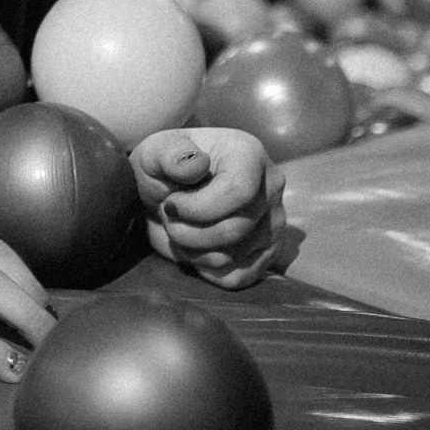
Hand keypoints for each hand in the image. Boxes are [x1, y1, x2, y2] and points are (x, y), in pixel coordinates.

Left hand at [133, 127, 285, 288]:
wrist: (166, 191)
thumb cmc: (163, 168)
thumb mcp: (156, 152)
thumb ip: (171, 154)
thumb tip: (196, 165)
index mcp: (249, 153)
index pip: (238, 191)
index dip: (197, 206)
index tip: (170, 202)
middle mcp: (271, 187)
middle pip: (234, 229)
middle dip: (186, 230)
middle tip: (168, 215)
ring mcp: (274, 222)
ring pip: (231, 256)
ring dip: (190, 249)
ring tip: (180, 226)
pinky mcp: (268, 253)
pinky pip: (237, 277)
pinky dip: (205, 269)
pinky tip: (194, 247)